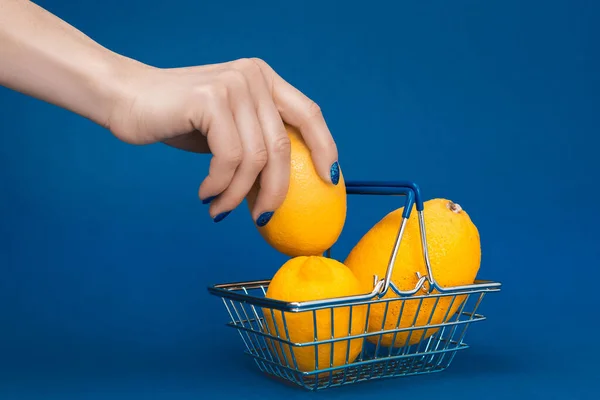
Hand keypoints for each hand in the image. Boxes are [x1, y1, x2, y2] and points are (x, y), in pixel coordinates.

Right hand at [108, 58, 338, 223]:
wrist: (125, 99)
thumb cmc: (178, 120)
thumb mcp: (228, 130)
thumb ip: (257, 144)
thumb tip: (283, 187)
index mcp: (264, 79)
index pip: (308, 113)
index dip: (326, 147)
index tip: (331, 180)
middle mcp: (253, 77)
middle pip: (283, 145)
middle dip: (275, 190)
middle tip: (262, 216)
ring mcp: (233, 86)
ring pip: (256, 158)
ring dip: (238, 194)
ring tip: (219, 207)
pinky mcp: (211, 100)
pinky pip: (230, 158)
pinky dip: (220, 185)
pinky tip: (205, 193)